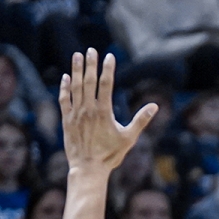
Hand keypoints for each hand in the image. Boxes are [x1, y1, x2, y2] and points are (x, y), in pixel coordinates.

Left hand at [59, 49, 156, 171]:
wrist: (87, 168)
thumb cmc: (110, 154)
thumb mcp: (130, 137)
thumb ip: (141, 120)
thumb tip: (155, 106)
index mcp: (104, 112)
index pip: (106, 84)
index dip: (108, 69)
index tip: (109, 57)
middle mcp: (88, 110)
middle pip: (89, 82)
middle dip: (91, 64)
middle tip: (91, 50)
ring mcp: (75, 114)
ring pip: (75, 87)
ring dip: (76, 71)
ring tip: (77, 56)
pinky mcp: (66, 120)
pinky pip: (64, 100)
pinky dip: (64, 88)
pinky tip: (66, 78)